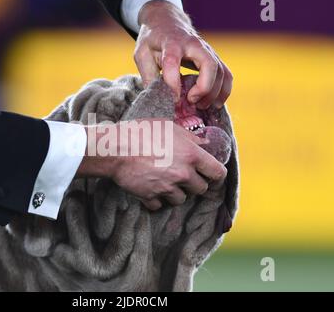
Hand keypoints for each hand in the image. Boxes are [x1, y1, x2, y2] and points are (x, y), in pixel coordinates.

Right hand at [76, 119, 226, 210]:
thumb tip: (204, 144)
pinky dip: (156, 199)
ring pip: (181, 200)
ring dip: (176, 193)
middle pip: (201, 189)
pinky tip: (150, 188)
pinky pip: (160, 205)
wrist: (115, 148)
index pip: (218, 173)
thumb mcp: (169, 127)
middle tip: (183, 176)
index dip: (216, 175)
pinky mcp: (151, 197)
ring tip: (165, 181)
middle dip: (194, 184)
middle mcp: (183, 174)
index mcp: (191, 155)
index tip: (211, 176)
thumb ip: (190, 138)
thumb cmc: (141, 132)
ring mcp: (167, 188)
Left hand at [134, 0, 232, 108]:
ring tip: (199, 105)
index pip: (173, 62)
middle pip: (209, 64)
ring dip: (213, 93)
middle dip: (203, 88)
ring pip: (221, 71)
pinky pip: (226, 74)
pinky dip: (224, 91)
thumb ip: (148, 76)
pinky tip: (215, 103)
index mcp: (171, 43)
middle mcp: (193, 45)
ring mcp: (207, 50)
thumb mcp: (142, 54)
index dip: (173, 83)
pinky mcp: (214, 57)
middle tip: (191, 101)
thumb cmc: (153, 40)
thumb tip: (157, 99)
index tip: (172, 99)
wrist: (167, 21)